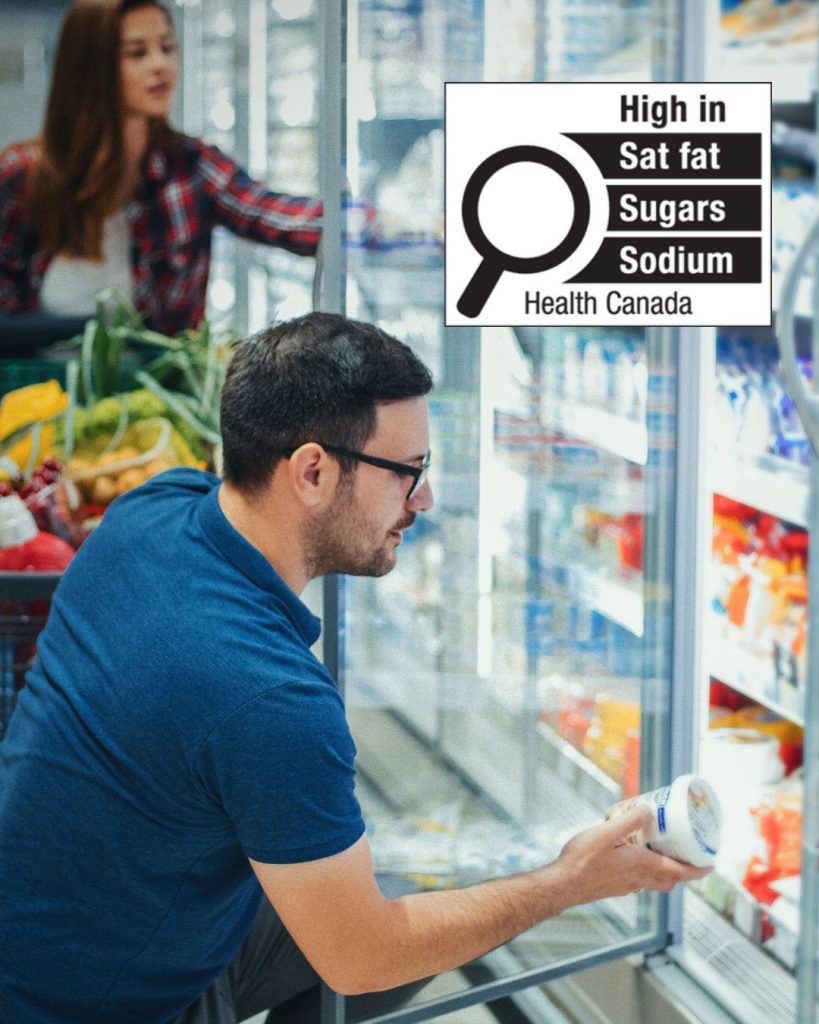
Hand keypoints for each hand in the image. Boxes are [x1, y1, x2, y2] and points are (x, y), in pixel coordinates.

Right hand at [552, 805, 710, 906]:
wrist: (562, 885)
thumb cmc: (582, 860)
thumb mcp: (605, 832)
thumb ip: (629, 821)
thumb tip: (650, 810)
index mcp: (642, 866)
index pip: (680, 872)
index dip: (698, 869)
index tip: (711, 863)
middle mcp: (639, 879)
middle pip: (671, 879)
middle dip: (685, 870)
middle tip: (690, 854)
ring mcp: (627, 885)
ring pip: (657, 881)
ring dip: (667, 870)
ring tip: (664, 850)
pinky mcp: (616, 887)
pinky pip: (641, 880)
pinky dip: (648, 870)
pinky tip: (634, 855)